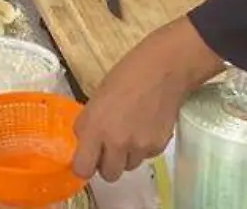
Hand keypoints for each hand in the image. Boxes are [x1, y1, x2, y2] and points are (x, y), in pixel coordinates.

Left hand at [72, 19, 220, 181]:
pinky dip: (144, 147)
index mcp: (95, 128)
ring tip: (130, 130)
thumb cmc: (125, 76)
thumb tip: (84, 144)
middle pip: (108, 175)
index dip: (83, 167)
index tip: (85, 160)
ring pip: (128, 166)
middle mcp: (116, 142)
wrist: (163, 70)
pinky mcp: (159, 146)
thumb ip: (88, 126)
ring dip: (126, 155)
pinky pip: (146, 156)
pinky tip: (146, 125)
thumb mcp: (95, 99)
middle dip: (107, 164)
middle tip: (109, 146)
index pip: (83, 168)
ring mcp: (140, 147)